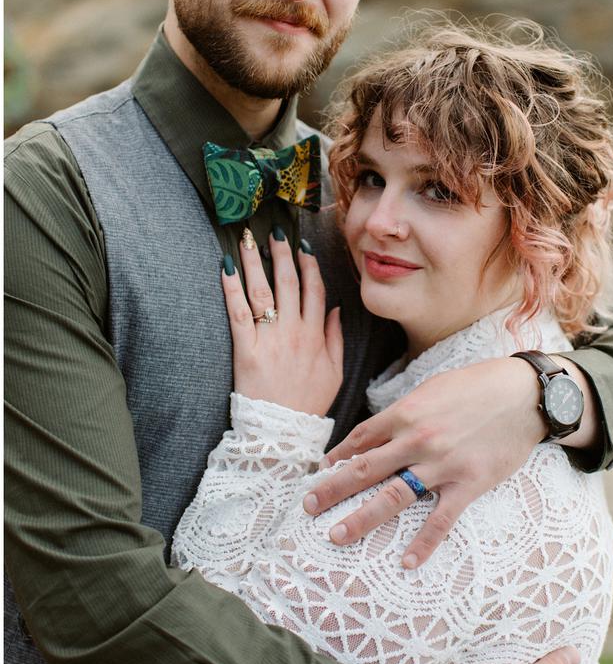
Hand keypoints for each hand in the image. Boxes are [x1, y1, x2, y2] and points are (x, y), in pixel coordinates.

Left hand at [222, 228, 342, 415]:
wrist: (282, 432)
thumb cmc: (309, 403)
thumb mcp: (335, 372)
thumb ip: (335, 338)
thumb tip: (334, 309)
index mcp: (316, 336)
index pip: (315, 291)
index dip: (309, 266)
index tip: (302, 247)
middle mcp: (294, 332)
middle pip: (288, 284)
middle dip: (281, 255)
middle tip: (274, 232)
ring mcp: (269, 339)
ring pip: (262, 291)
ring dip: (255, 262)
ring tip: (248, 240)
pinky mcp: (245, 350)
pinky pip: (237, 313)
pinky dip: (231, 288)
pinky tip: (227, 268)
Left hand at [302, 356, 586, 566]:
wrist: (527, 393)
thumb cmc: (482, 385)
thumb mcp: (437, 387)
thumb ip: (408, 409)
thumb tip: (384, 427)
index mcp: (408, 412)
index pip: (362, 438)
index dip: (339, 455)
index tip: (322, 469)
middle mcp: (418, 440)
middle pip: (365, 469)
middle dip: (333, 490)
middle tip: (308, 507)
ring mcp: (442, 465)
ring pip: (392, 497)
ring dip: (361, 519)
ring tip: (337, 535)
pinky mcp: (469, 483)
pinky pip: (441, 519)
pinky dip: (423, 543)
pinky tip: (407, 562)